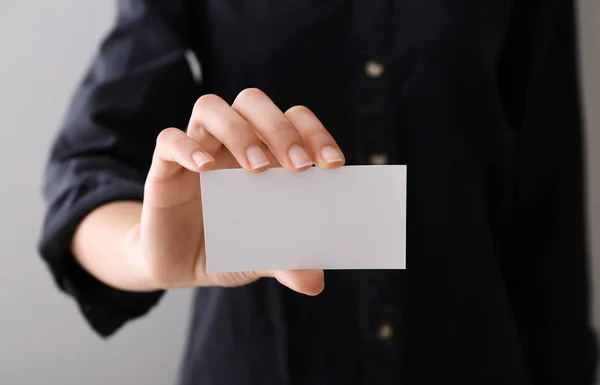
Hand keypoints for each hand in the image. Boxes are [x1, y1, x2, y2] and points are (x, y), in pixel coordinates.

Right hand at [137, 88, 344, 293]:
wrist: (180, 266)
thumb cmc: (228, 248)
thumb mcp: (262, 258)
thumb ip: (287, 263)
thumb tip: (315, 282)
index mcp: (265, 154)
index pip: (293, 120)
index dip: (315, 134)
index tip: (332, 165)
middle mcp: (231, 144)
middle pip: (252, 102)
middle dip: (280, 128)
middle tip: (299, 166)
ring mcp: (197, 151)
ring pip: (211, 108)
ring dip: (239, 131)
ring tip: (256, 169)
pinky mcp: (165, 169)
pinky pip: (169, 141)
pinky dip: (187, 148)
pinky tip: (204, 169)